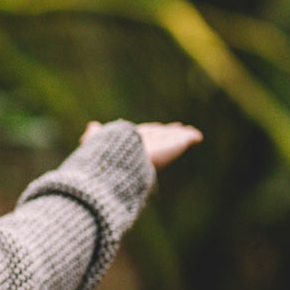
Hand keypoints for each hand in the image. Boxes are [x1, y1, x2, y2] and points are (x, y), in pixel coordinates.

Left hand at [82, 121, 202, 170]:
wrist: (118, 164)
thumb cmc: (105, 154)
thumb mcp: (96, 140)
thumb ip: (95, 134)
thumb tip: (92, 126)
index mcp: (131, 144)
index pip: (144, 136)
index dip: (152, 133)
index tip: (159, 128)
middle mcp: (147, 147)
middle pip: (161, 138)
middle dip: (168, 134)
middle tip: (179, 129)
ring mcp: (160, 148)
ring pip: (172, 140)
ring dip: (181, 136)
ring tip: (191, 133)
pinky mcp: (171, 148)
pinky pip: (182, 141)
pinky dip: (189, 138)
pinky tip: (197, 137)